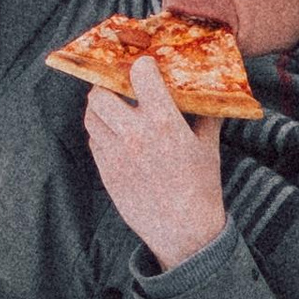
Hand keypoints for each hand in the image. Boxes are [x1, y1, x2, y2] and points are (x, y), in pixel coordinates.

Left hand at [84, 53, 228, 268]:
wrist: (184, 231)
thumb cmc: (200, 187)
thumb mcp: (208, 147)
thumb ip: (205, 116)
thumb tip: (208, 94)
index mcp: (163, 122)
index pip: (138, 74)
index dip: (141, 67)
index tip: (146, 69)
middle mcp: (134, 135)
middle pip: (100, 93)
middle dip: (108, 86)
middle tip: (120, 88)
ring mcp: (116, 155)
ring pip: (91, 116)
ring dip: (101, 108)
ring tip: (115, 110)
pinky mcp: (106, 172)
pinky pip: (94, 140)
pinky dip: (101, 132)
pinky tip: (117, 135)